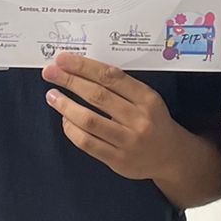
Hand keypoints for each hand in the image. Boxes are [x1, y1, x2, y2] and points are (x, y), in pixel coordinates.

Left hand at [41, 53, 181, 180]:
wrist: (171, 156)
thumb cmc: (153, 121)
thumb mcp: (147, 99)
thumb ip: (121, 87)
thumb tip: (81, 71)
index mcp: (147, 98)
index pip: (111, 76)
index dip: (84, 66)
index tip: (63, 59)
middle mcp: (139, 119)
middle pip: (98, 95)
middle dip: (70, 81)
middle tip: (50, 72)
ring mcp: (128, 141)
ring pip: (89, 120)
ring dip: (66, 106)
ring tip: (52, 96)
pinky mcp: (118, 160)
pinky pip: (88, 143)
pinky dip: (72, 129)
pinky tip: (65, 120)